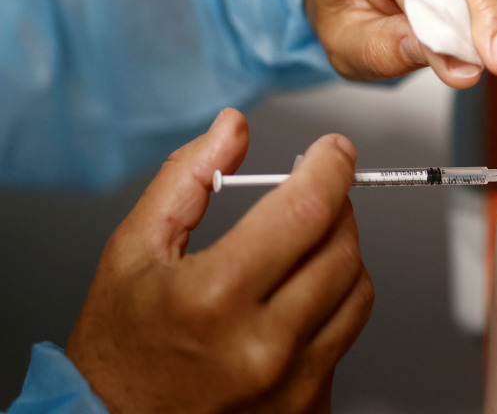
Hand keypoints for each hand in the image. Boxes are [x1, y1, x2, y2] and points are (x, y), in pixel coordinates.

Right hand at [66, 109, 372, 413]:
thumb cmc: (120, 348)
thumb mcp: (132, 251)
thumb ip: (185, 179)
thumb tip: (232, 128)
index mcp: (214, 297)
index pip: (307, 210)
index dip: (331, 167)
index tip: (335, 151)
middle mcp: (262, 345)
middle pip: (342, 247)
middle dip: (335, 207)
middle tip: (312, 196)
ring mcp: (291, 382)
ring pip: (357, 290)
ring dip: (340, 255)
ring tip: (300, 250)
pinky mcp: (308, 406)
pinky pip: (348, 335)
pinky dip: (333, 306)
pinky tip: (295, 301)